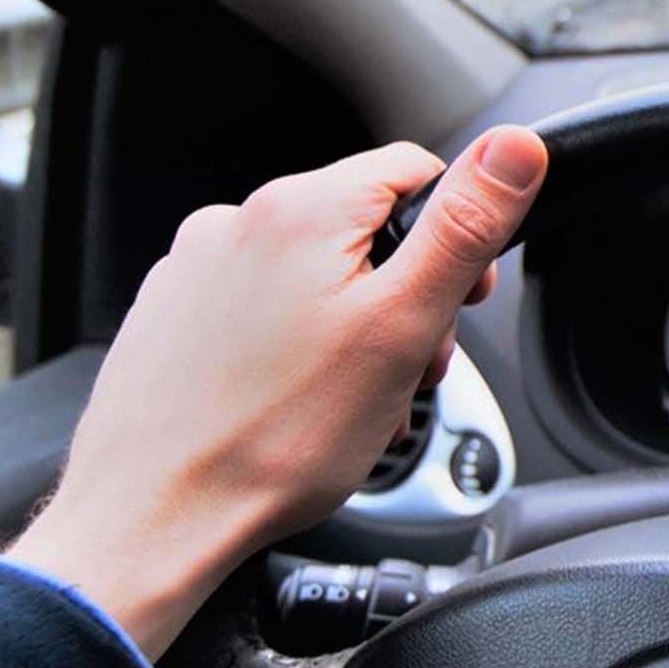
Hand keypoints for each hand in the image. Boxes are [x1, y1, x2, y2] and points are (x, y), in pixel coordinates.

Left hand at [8, 127, 547, 658]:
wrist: (152, 519)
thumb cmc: (275, 438)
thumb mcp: (403, 325)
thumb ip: (465, 227)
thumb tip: (516, 147)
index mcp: (302, 209)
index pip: (415, 170)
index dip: (457, 235)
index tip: (461, 300)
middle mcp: (237, 222)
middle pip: (364, 229)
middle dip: (403, 295)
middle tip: (407, 369)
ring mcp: (195, 269)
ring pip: (314, 275)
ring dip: (353, 329)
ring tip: (353, 402)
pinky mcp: (171, 316)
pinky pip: (261, 311)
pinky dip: (294, 349)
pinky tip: (297, 404)